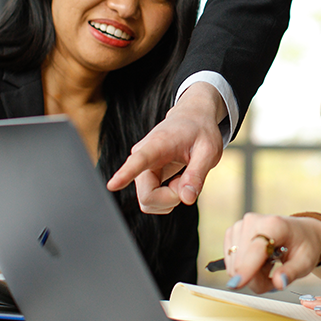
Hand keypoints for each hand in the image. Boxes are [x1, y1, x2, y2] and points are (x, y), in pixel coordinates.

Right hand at [106, 83, 224, 212]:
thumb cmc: (201, 131)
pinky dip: (168, 198)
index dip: (125, 174)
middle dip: (172, 198)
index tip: (111, 185)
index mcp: (157, 144)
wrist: (192, 118)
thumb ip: (197, 174)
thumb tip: (186, 199)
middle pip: (147, 196)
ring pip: (148, 202)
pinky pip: (151, 201)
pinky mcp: (142, 177)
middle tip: (188, 181)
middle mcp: (141, 156)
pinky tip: (177, 180)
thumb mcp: (209, 150)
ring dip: (170, 198)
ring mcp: (139, 168)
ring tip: (183, 177)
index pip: (138, 161)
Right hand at [222, 213, 320, 292]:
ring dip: (251, 275)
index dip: (246, 268)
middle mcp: (253, 221)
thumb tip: (279, 283)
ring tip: (269, 266)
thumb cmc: (303, 245)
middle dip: (257, 279)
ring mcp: (240, 226)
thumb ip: (292, 273)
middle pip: (243, 263)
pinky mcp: (232, 233)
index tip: (237, 284)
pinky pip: (231, 263)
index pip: (256, 250)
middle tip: (277, 276)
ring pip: (234, 266)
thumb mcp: (305, 262)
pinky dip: (244, 269)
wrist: (301, 232)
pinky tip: (259, 262)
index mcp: (274, 225)